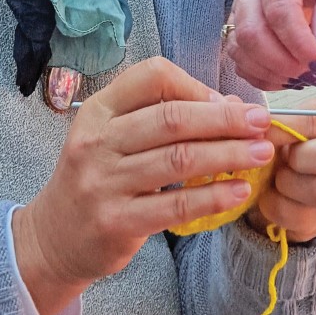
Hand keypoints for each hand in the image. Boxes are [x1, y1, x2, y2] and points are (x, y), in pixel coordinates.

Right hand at [12, 57, 275, 314]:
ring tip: (261, 153)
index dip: (196, 85)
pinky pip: (175, 204)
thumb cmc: (99, 177)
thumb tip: (231, 108)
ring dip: (228, 154)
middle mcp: (97, 141)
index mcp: (99, 109)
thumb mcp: (115, 137)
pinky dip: (213, 196)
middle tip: (262, 123)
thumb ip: (163, 119)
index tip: (227, 102)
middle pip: (172, 118)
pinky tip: (239, 190)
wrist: (53, 237)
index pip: (152, 77)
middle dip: (225, 119)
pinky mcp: (115, 221)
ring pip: (178, 159)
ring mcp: (103, 182)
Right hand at [225, 0, 315, 90]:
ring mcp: (238, 9)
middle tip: (313, 74)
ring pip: (240, 51)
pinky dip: (261, 76)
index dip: (299, 45)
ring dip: (271, 73)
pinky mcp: (237, 28)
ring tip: (303, 77)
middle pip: (251, 34)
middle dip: (282, 63)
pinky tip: (287, 77)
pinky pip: (239, 61)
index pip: (280, 12)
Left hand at [246, 101, 315, 242]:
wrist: (282, 176)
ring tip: (276, 177)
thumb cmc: (285, 141)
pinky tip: (271, 195)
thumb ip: (273, 121)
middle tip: (282, 158)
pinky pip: (301, 218)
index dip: (285, 128)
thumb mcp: (282, 123)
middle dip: (302, 158)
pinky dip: (276, 206)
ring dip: (287, 184)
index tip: (260, 132)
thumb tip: (252, 122)